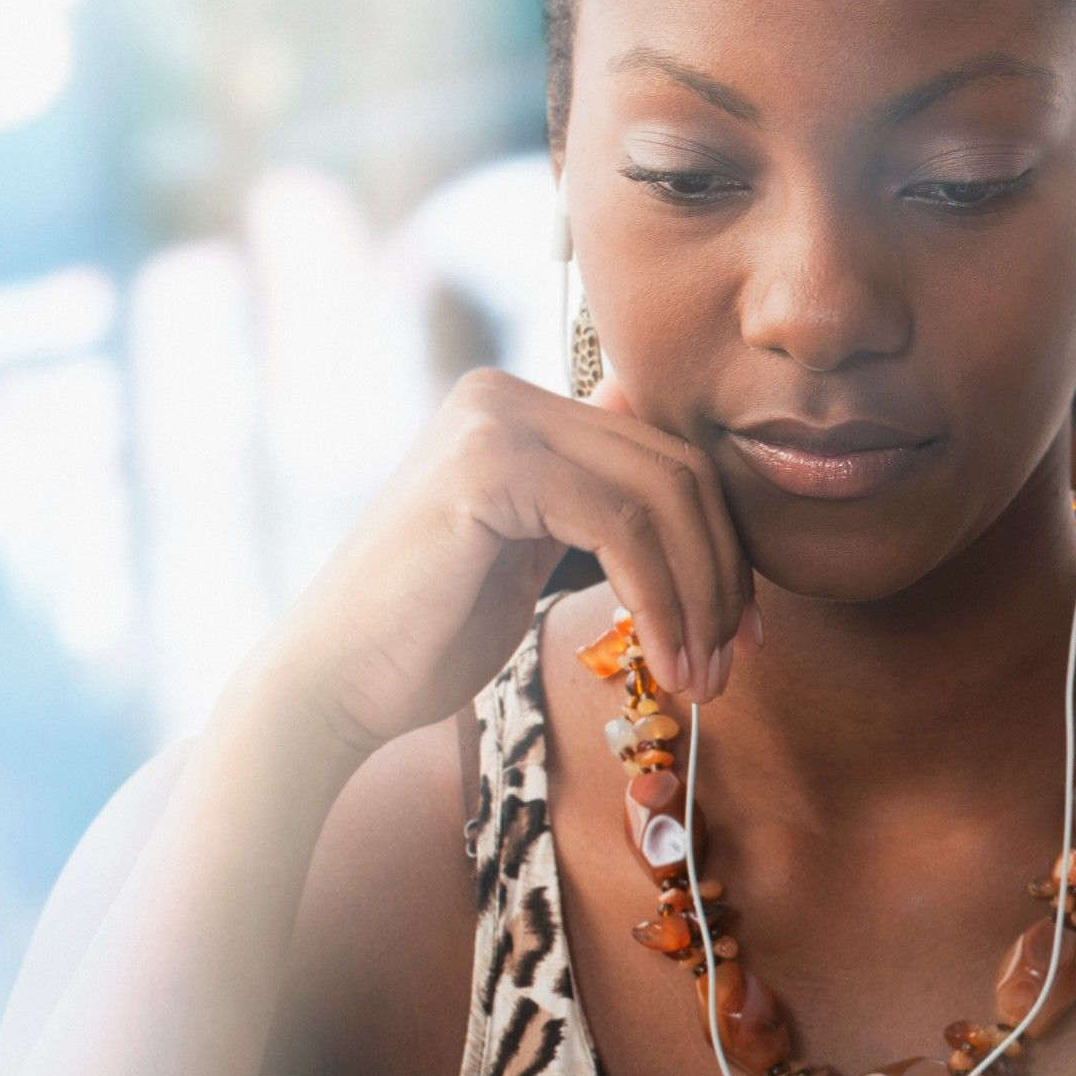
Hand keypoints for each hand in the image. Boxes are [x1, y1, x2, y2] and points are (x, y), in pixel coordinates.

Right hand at [248, 367, 752, 763]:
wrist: (334, 682)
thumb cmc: (430, 635)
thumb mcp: (532, 555)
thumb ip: (595, 513)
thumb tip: (696, 499)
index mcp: (517, 407)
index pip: (663, 455)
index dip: (721, 544)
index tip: (741, 632)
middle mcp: (504, 394)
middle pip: (675, 467)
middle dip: (722, 573)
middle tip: (733, 662)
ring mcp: (493, 422)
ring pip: (659, 495)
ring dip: (699, 598)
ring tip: (702, 678)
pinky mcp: (487, 467)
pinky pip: (619, 526)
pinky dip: (660, 601)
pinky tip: (662, 662)